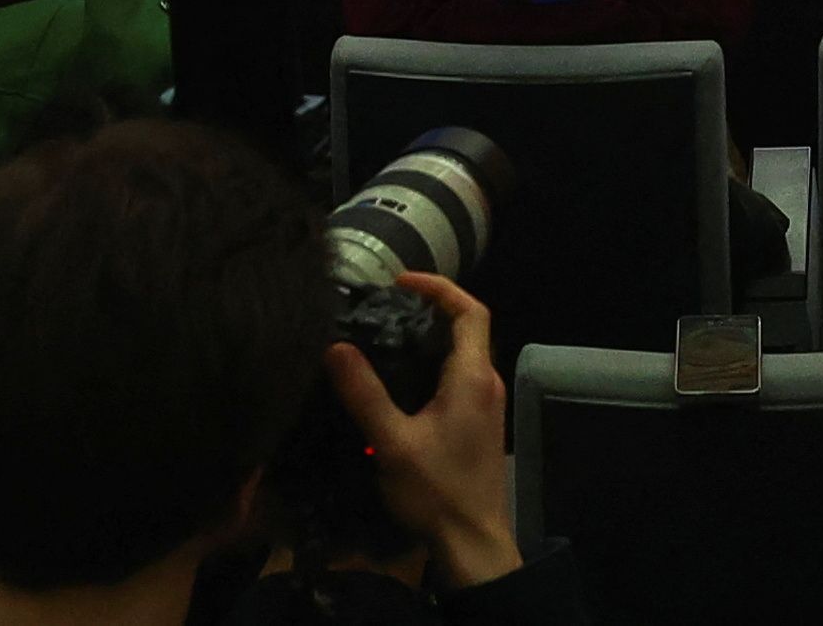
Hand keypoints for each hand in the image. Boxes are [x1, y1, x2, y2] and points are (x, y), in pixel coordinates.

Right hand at [326, 273, 522, 591]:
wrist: (472, 541)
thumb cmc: (436, 490)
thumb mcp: (393, 441)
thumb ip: (365, 393)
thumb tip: (335, 346)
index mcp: (473, 376)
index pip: (470, 311)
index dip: (439, 287)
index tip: (400, 281)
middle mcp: (486, 382)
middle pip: (467, 327)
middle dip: (429, 309)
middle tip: (384, 306)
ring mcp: (486, 404)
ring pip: (463, 354)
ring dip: (430, 338)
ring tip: (385, 335)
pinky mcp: (478, 423)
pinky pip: (460, 377)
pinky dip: (433, 364)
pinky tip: (399, 379)